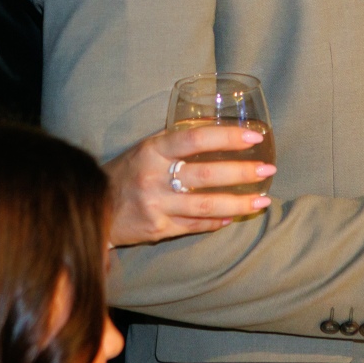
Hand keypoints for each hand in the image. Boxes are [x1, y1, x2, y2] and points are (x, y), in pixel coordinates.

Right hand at [104, 125, 275, 246]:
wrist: (95, 205)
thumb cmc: (129, 171)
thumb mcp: (147, 148)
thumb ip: (178, 142)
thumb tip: (222, 133)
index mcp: (152, 150)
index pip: (195, 139)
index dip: (227, 137)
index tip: (255, 137)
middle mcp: (154, 177)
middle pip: (206, 175)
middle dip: (241, 173)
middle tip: (267, 170)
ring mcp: (156, 206)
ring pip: (205, 205)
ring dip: (238, 204)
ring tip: (262, 200)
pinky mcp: (157, 229)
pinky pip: (195, 225)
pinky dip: (217, 221)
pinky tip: (234, 216)